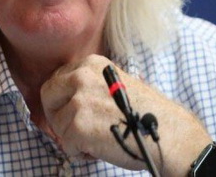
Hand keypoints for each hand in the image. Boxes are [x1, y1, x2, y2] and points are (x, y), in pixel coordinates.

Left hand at [40, 54, 213, 175]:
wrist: (167, 133)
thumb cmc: (146, 114)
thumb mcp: (116, 84)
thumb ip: (90, 85)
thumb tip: (67, 97)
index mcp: (91, 64)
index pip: (57, 79)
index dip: (62, 99)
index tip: (72, 111)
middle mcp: (81, 76)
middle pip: (48, 96)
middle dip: (57, 115)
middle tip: (74, 129)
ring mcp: (78, 100)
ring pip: (57, 124)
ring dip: (72, 137)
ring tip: (95, 140)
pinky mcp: (78, 126)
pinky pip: (66, 143)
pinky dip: (79, 152)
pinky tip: (97, 149)